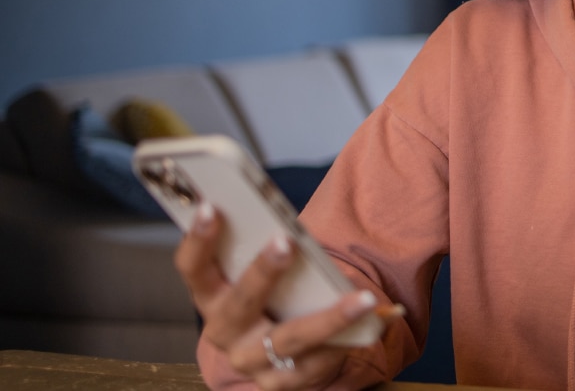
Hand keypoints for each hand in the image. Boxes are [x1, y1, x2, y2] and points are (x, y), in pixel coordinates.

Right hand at [174, 203, 384, 389]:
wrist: (282, 351)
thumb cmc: (274, 294)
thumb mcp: (263, 273)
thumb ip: (268, 248)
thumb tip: (290, 221)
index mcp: (211, 296)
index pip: (193, 268)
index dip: (198, 240)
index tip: (211, 207)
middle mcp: (224, 332)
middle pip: (239, 304)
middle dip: (262, 273)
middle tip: (284, 242)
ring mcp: (251, 361)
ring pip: (289, 339)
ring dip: (328, 318)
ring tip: (362, 298)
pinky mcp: (281, 383)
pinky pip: (318, 361)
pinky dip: (349, 338)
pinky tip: (375, 318)